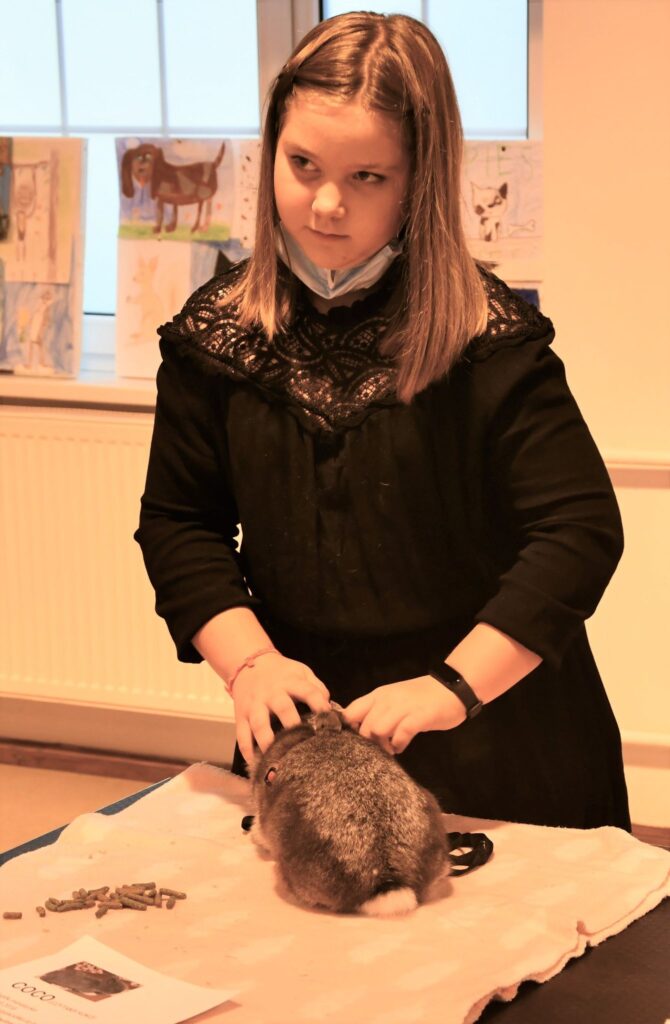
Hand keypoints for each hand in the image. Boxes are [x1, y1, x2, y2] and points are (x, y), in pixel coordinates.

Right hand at [233, 653, 330, 763]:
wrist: (248, 666)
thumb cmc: (281, 674)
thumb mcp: (300, 672)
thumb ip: (316, 688)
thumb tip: (330, 709)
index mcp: (290, 682)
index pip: (308, 691)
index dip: (319, 704)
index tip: (330, 722)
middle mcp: (271, 694)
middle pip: (283, 708)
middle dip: (294, 726)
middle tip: (305, 745)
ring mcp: (254, 706)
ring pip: (260, 724)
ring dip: (269, 742)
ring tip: (279, 760)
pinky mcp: (240, 717)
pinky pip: (242, 736)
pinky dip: (248, 752)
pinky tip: (258, 765)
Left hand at [342, 676, 466, 754]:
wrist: (453, 688)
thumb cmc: (422, 696)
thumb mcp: (395, 700)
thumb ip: (378, 712)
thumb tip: (362, 730)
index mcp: (378, 695)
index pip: (351, 712)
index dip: (351, 728)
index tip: (359, 738)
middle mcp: (387, 699)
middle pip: (363, 727)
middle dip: (369, 742)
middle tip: (380, 747)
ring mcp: (403, 707)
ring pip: (378, 730)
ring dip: (383, 745)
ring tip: (392, 747)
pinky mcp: (419, 716)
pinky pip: (401, 734)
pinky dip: (399, 744)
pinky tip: (402, 746)